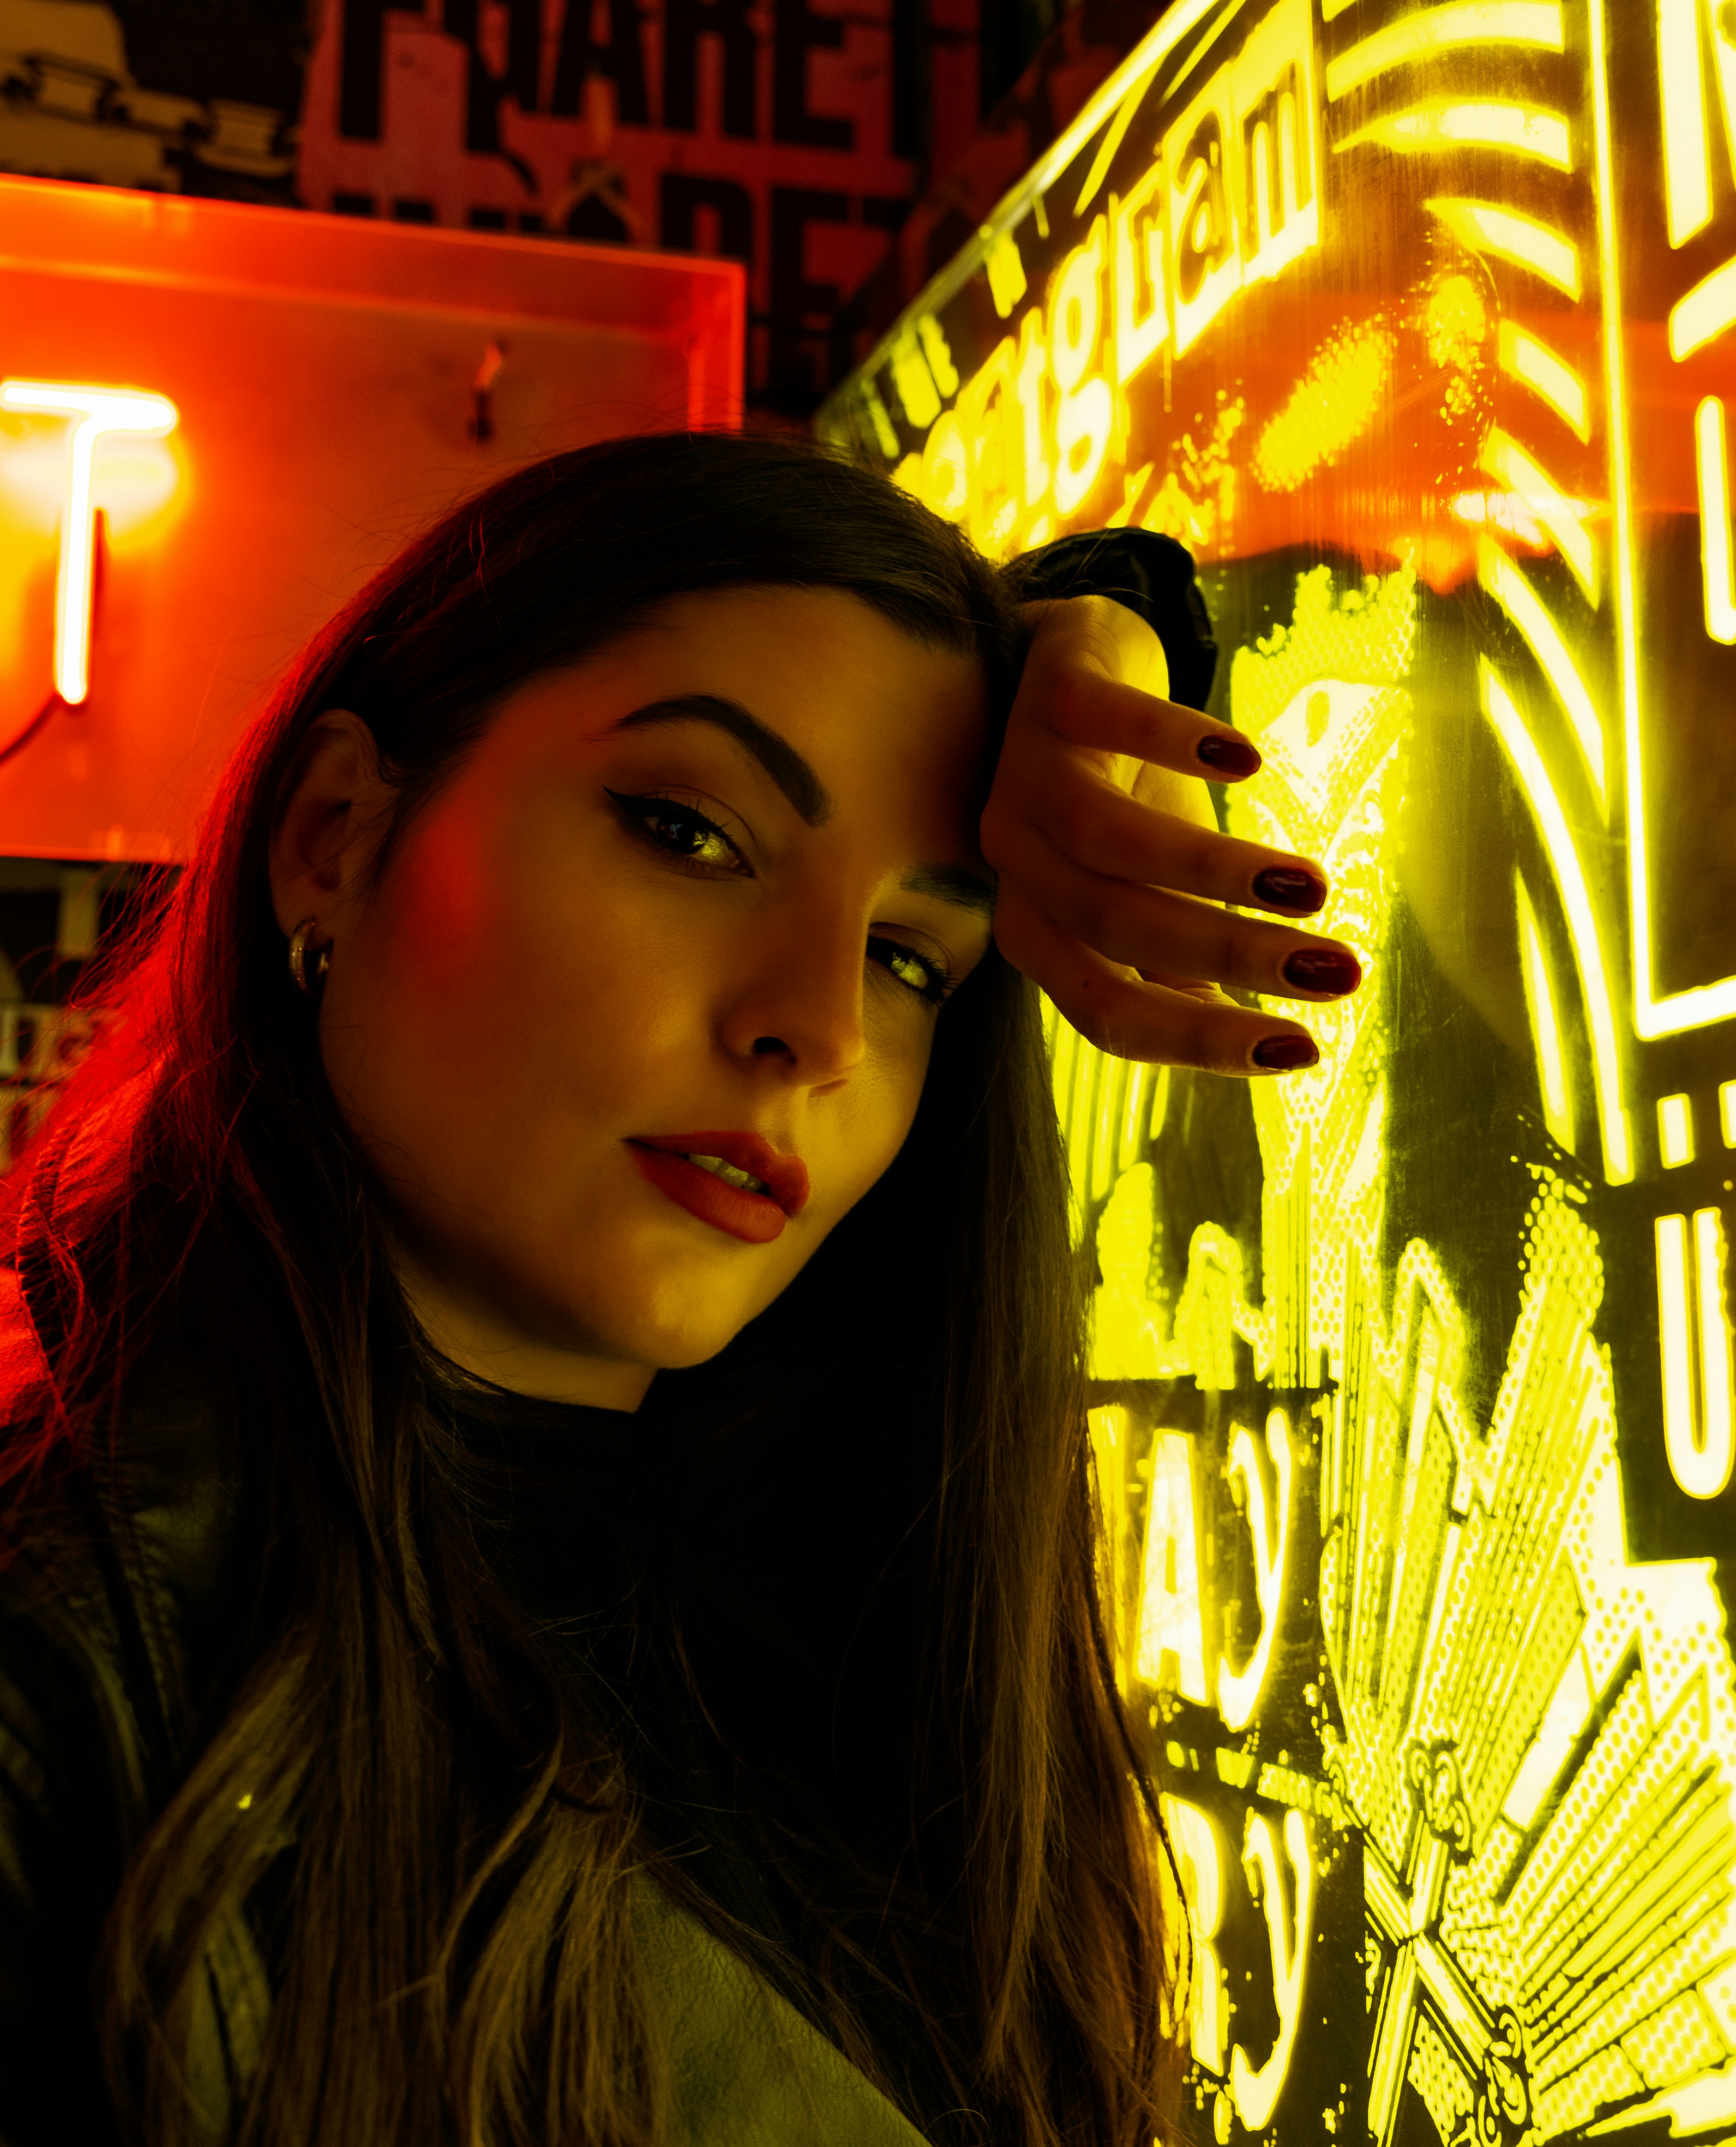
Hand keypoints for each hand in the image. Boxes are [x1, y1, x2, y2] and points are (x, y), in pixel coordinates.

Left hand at [980, 594, 1360, 1071]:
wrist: (1060, 663)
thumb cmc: (1117, 799)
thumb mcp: (1146, 891)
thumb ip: (1178, 968)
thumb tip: (1269, 1056)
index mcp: (1036, 930)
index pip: (1107, 1010)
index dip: (1201, 1042)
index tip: (1306, 1050)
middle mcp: (1018, 861)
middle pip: (1117, 927)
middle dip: (1233, 956)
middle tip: (1342, 973)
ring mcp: (1026, 773)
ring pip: (1111, 839)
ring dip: (1216, 868)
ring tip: (1313, 887)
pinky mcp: (1051, 693)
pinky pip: (1105, 719)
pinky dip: (1174, 740)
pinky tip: (1247, 759)